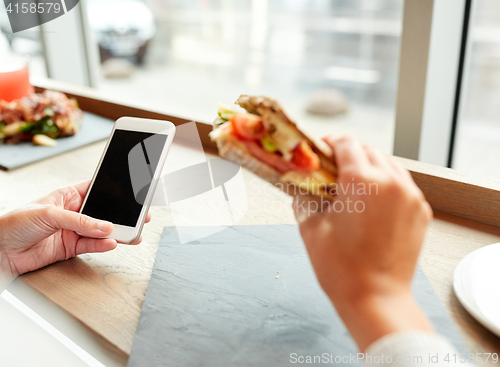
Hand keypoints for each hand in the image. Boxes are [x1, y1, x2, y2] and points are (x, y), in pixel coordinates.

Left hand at [0, 181, 150, 277]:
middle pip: (102, 212)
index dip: (113, 191)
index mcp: (66, 195)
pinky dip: (103, 246)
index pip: (96, 190)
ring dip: (116, 232)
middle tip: (139, 216)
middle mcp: (72, 212)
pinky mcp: (70, 248)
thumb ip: (79, 221)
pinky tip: (112, 243)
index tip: (131, 192)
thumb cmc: (13, 223)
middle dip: (120, 215)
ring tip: (132, 233)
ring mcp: (72, 231)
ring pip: (101, 230)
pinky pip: (92, 246)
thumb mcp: (48, 214)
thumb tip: (104, 226)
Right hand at [293, 135, 433, 350]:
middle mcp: (391, 182)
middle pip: (369, 150)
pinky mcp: (420, 211)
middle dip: (349, 153)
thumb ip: (303, 196)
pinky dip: (387, 184)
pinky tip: (372, 201)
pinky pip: (403, 184)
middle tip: (333, 168)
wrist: (375, 298)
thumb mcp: (310, 227)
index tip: (322, 148)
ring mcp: (410, 196)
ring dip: (370, 166)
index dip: (330, 142)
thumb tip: (298, 182)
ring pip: (389, 164)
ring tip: (353, 184)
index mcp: (362, 181)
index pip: (347, 143)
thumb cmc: (340, 268)